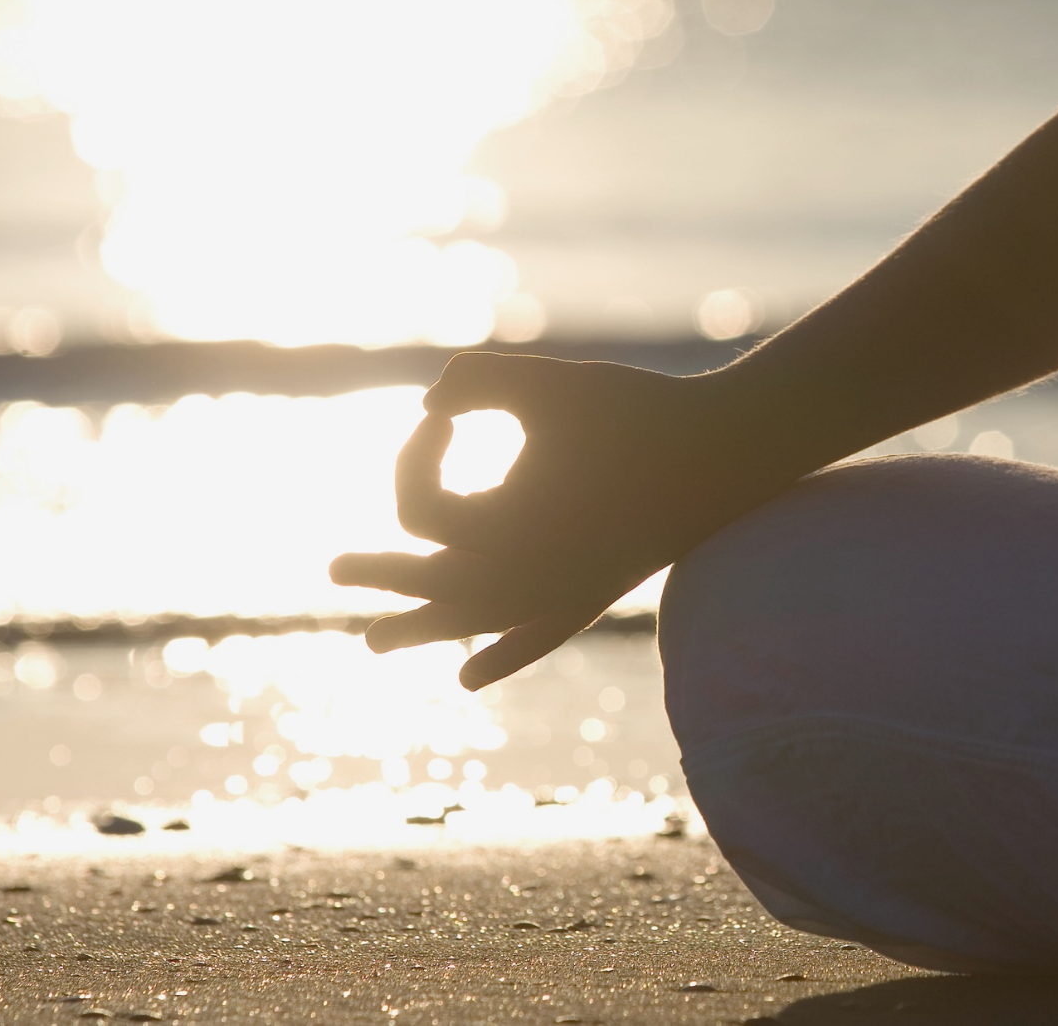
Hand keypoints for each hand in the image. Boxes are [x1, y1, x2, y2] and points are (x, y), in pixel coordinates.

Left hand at [329, 353, 781, 688]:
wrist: (724, 452)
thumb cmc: (634, 411)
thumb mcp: (546, 383)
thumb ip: (478, 380)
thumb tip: (432, 399)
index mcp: (501, 529)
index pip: (420, 507)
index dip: (416, 452)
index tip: (441, 412)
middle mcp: (521, 577)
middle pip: (427, 586)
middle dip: (380, 573)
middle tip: (332, 572)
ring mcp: (558, 596)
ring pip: (473, 624)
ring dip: (422, 628)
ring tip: (373, 644)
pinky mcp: (594, 597)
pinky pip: (534, 639)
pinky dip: (501, 655)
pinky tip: (470, 677)